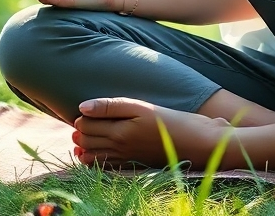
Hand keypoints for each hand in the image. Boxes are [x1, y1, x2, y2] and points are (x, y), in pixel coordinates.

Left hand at [72, 97, 232, 167]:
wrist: (194, 144)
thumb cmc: (171, 120)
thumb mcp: (143, 107)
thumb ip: (112, 106)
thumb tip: (83, 107)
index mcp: (120, 131)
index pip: (87, 126)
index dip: (82, 117)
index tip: (86, 110)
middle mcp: (118, 149)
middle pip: (86, 141)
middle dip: (80, 131)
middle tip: (81, 122)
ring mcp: (123, 160)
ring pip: (91, 156)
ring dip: (83, 146)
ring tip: (81, 138)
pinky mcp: (131, 167)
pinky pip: (103, 167)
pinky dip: (92, 161)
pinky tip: (89, 156)